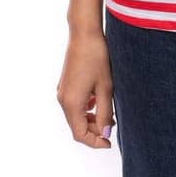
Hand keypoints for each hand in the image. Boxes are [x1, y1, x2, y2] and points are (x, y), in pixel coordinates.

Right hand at [57, 32, 115, 149]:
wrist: (84, 34)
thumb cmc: (96, 58)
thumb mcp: (105, 88)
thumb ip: (105, 113)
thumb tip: (104, 133)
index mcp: (72, 103)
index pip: (80, 134)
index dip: (95, 142)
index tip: (109, 142)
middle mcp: (63, 100)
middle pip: (77, 127)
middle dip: (95, 130)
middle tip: (113, 125)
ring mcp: (62, 92)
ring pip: (76, 116)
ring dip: (92, 119)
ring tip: (109, 113)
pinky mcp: (66, 85)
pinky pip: (75, 105)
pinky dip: (87, 109)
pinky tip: (99, 100)